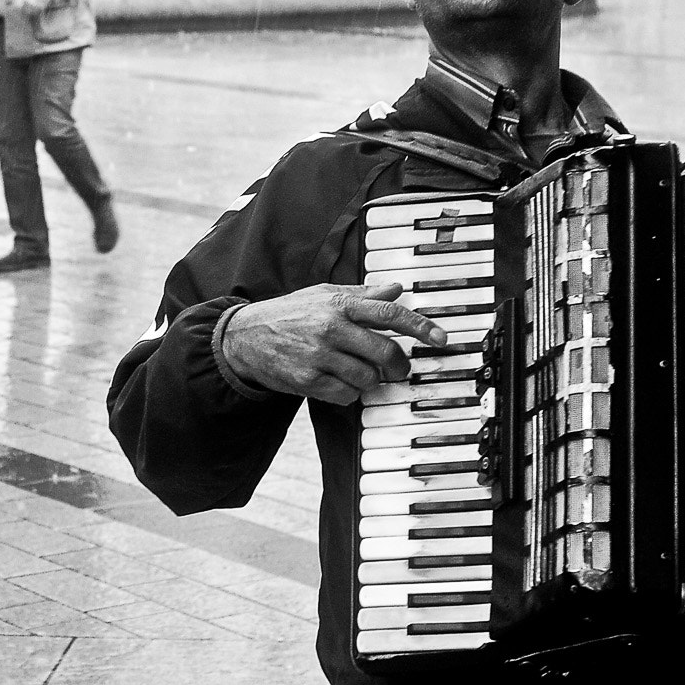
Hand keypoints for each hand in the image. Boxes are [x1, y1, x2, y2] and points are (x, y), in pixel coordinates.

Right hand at [221, 282, 447, 405]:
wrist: (244, 337)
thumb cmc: (289, 314)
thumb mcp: (322, 294)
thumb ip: (361, 294)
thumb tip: (397, 289)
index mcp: (338, 303)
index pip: (389, 313)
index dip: (420, 327)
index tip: (441, 339)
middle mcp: (330, 327)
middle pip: (385, 352)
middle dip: (399, 365)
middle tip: (399, 369)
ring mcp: (318, 356)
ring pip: (368, 378)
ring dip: (369, 379)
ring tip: (354, 371)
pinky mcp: (307, 380)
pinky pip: (347, 395)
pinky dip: (349, 393)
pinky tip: (337, 381)